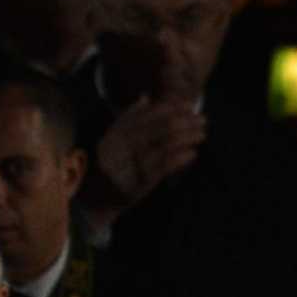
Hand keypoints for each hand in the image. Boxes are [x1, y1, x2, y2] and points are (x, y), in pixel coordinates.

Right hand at [94, 97, 206, 212]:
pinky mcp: (138, 183)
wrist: (95, 199)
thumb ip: (129, 119)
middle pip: (157, 128)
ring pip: (162, 146)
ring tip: (202, 134)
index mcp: (115, 133)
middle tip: (202, 119)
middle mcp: (120, 146)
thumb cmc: (111, 165)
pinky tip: (193, 153)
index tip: (188, 105)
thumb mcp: (114, 140)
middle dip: (183, 121)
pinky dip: (179, 159)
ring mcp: (128, 164)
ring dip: (186, 137)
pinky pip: (162, 167)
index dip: (170, 108)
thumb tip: (146, 97)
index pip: (146, 115)